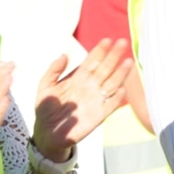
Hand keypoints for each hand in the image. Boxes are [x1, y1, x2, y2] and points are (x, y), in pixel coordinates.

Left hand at [32, 38, 131, 161]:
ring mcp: (96, 99)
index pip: (92, 61)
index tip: (107, 40)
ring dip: (120, 73)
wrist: (47, 133)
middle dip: (114, 56)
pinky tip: (123, 90)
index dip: (99, 51)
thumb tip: (64, 55)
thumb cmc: (46, 108)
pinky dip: (117, 98)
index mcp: (79, 77)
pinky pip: (111, 105)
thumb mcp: (45, 88)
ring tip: (128, 62)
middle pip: (105, 68)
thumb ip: (53, 71)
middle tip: (122, 42)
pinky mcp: (99, 114)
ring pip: (112, 83)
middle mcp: (91, 85)